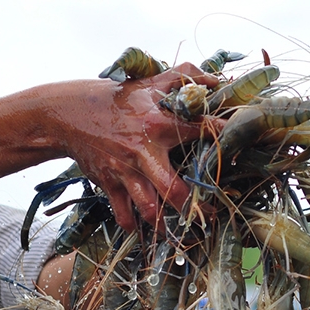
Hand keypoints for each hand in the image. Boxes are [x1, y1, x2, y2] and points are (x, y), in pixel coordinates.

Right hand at [54, 64, 216, 230]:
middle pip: (172, 188)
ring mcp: (125, 170)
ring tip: (179, 232)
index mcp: (159, 123)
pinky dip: (133, 224)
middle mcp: (144, 150)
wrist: (70, 113)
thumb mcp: (150, 82)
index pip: (200, 129)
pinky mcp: (109, 182)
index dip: (220, 136)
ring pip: (148, 207)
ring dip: (164, 224)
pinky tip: (143, 228)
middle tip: (210, 216)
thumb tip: (216, 78)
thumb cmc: (117, 98)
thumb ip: (185, 77)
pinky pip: (123, 212)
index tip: (239, 150)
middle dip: (193, 206)